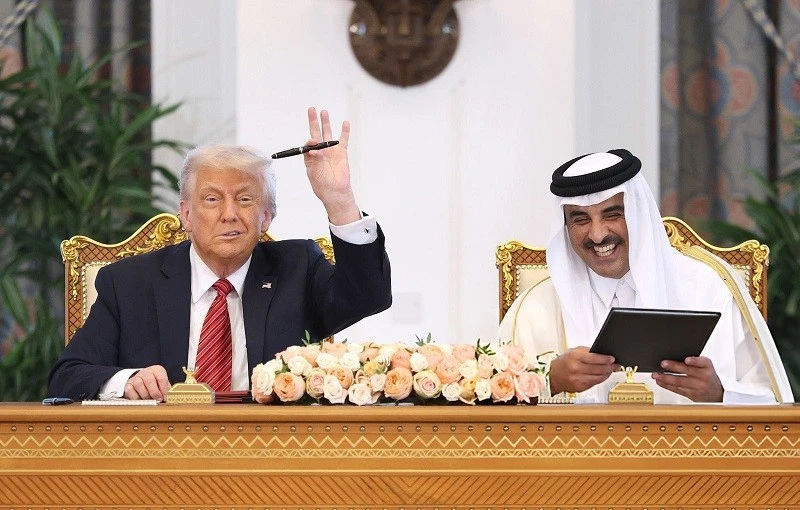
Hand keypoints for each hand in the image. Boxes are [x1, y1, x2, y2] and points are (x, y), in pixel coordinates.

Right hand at [124, 365, 170, 401]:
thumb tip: (169, 398)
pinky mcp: (128, 385)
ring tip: (150, 401)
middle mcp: (146, 372)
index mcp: (157, 370)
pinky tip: (141, 401)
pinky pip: (130, 391)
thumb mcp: (163, 385)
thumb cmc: (156, 384)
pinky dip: (136, 398)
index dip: (163, 389)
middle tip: (158, 400)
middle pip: (149, 380)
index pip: (161, 377)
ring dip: (145, 395)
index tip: (165, 397)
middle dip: (154, 392)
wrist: (143, 382)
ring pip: (139, 385)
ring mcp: (135, 378)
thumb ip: (166, 390)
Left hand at [303, 107, 359, 224]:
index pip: (308, 143)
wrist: (335, 192)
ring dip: (326, 122)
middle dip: (314, 121)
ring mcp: (331, 151)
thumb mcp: (313, 171)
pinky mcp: (341, 153)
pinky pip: (343, 140)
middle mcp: (320, 151)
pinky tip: (345, 123)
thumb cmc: (322, 184)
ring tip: (324, 112)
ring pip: (328, 133)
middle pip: (316, 132)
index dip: (310, 140)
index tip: (313, 141)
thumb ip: (313, 158)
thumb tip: (312, 144)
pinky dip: (344, 132)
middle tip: (311, 109)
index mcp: (311, 156)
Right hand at [548, 346, 619, 393]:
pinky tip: (602, 376)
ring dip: (607, 374)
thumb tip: (603, 354)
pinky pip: (594, 383)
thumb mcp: (573, 352)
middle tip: (616, 365)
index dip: (605, 359)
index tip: (612, 359)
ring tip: (611, 370)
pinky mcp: (579, 387)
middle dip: (609, 367)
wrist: (553, 376)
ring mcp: (577, 379)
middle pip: (598, 369)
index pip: (594, 358)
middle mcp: (576, 369)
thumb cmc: (564, 362)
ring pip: (598, 377)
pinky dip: (600, 379)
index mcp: (574, 357)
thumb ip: (587, 352)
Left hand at [652, 356, 722, 401]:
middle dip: (674, 367)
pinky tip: (659, 381)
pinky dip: (666, 385)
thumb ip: (695, 361)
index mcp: (707, 367)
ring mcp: (697, 387)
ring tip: (656, 374)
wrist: (716, 395)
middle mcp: (704, 377)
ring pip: (680, 382)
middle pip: (688, 371)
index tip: (687, 360)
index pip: (703, 362)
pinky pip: (677, 390)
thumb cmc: (707, 376)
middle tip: (663, 363)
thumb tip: (674, 355)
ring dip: (665, 378)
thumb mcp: (706, 367)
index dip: (695, 361)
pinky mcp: (691, 395)